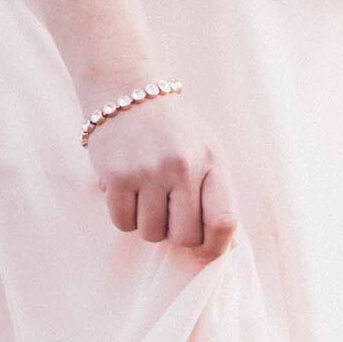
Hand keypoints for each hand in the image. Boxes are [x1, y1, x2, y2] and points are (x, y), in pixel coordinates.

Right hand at [83, 94, 235, 255]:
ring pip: (151, 233)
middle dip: (178, 235)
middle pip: (185, 237)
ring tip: (148, 196)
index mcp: (211, 161)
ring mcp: (147, 171)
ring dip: (150, 224)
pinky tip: (129, 193)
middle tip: (171, 215)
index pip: (223, 221)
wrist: (127, 93)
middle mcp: (181, 167)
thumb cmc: (173, 130)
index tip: (207, 248)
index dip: (216, 246)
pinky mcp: (116, 176)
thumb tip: (226, 245)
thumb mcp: (206, 149)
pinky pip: (123, 223)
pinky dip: (126, 216)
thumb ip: (217, 192)